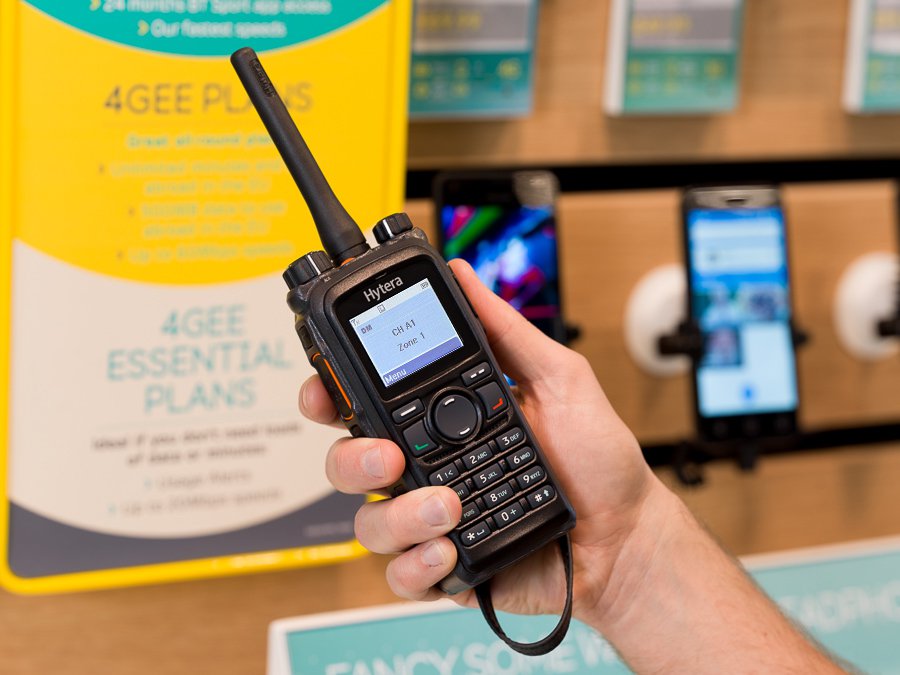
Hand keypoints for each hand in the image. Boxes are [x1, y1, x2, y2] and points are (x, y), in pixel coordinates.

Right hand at [299, 259, 658, 620]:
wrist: (626, 536)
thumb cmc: (596, 460)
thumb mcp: (559, 380)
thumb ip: (507, 331)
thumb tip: (465, 277)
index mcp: (441, 421)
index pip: (366, 403)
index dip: (330, 395)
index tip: (324, 390)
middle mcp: (427, 469)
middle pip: (348, 461)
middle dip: (353, 458)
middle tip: (393, 458)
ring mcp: (432, 520)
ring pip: (369, 522)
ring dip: (400, 515)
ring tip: (451, 507)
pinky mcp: (445, 568)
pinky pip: (401, 574)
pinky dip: (417, 565)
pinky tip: (449, 548)